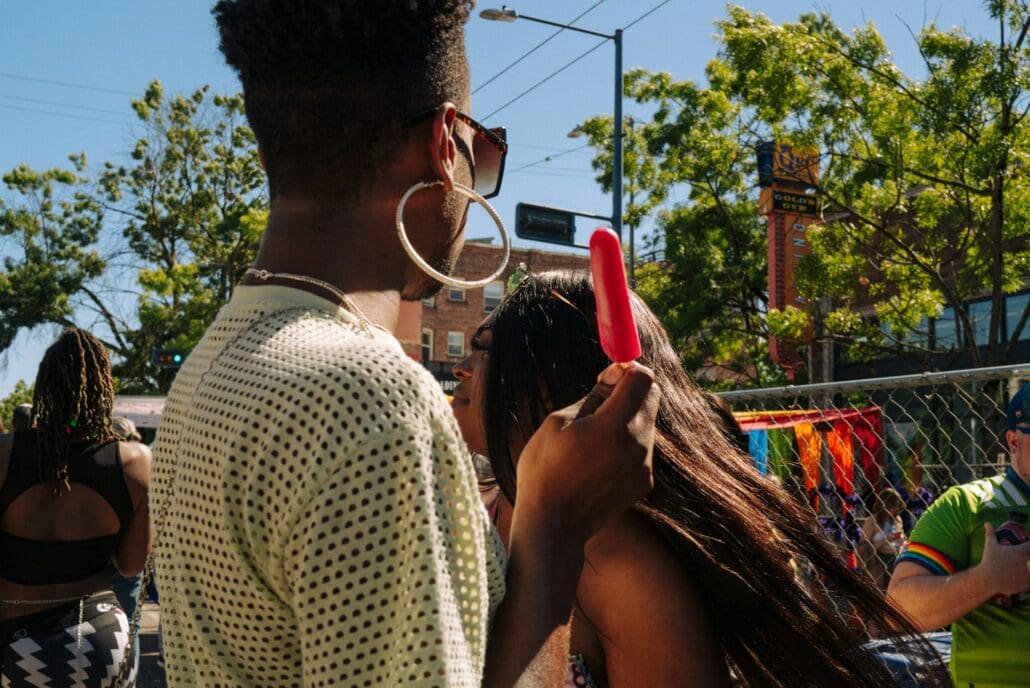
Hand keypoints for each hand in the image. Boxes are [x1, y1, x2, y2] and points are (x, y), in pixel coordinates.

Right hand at [514, 362, 659, 542]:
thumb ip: (594, 396)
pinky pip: (642, 448)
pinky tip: (597, 460)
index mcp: (615, 426)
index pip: (644, 379)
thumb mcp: (559, 423)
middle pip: (651, 398)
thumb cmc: (546, 470)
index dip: (627, 369)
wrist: (554, 525)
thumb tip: (617, 374)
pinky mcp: (644, 482)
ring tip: (592, 438)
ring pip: (646, 423)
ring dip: (626, 418)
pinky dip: (626, 443)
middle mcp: (639, 444)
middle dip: (630, 391)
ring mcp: (644, 465)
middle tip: (600, 400)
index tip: (608, 376)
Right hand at [979, 522, 1029, 595]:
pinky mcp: (1027, 582)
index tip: (1028, 547)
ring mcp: (1028, 572)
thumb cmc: (989, 561)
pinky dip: (1029, 578)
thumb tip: (987, 522)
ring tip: (1026, 566)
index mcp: (1020, 551)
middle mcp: (1026, 560)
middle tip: (1026, 558)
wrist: (987, 579)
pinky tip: (1025, 576)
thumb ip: (990, 533)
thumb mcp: (990, 545)